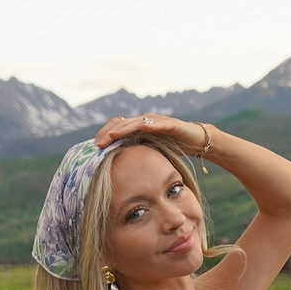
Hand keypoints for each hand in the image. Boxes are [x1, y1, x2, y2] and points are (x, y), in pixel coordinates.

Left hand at [94, 111, 208, 153]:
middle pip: (123, 124)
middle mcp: (146, 121)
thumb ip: (135, 154)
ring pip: (137, 123)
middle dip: (109, 133)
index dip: (105, 135)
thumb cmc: (172, 147)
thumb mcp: (150, 152)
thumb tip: (117, 168)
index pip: (117, 127)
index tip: (94, 146)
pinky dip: (151, 125)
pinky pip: (159, 124)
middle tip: (97, 144)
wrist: (196, 141)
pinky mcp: (172, 124)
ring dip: (124, 129)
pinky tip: (142, 128)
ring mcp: (158, 121)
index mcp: (138, 127)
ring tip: (112, 136)